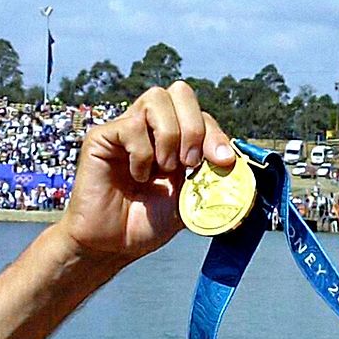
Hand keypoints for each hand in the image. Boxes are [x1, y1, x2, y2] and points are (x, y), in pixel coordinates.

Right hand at [57, 81, 237, 258]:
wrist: (113, 245)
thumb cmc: (147, 224)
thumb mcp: (191, 203)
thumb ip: (211, 181)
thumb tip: (234, 163)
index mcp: (176, 141)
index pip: (201, 116)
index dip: (215, 134)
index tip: (222, 161)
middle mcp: (151, 128)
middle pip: (180, 92)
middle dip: (194, 127)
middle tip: (189, 163)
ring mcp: (127, 129)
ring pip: (156, 99)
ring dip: (169, 135)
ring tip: (164, 168)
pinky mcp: (103, 137)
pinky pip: (131, 125)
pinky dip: (142, 153)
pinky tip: (138, 175)